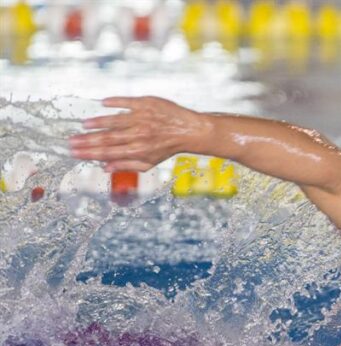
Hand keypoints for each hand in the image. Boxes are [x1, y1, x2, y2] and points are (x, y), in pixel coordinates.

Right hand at [69, 96, 209, 171]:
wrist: (189, 131)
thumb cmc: (166, 148)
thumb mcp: (149, 162)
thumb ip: (126, 165)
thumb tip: (104, 168)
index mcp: (137, 151)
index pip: (108, 153)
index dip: (89, 153)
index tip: (74, 152)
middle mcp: (138, 135)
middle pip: (107, 138)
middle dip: (87, 141)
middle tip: (70, 141)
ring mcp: (142, 118)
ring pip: (115, 121)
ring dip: (97, 123)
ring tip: (84, 125)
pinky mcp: (146, 104)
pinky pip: (127, 102)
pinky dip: (115, 102)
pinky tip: (103, 103)